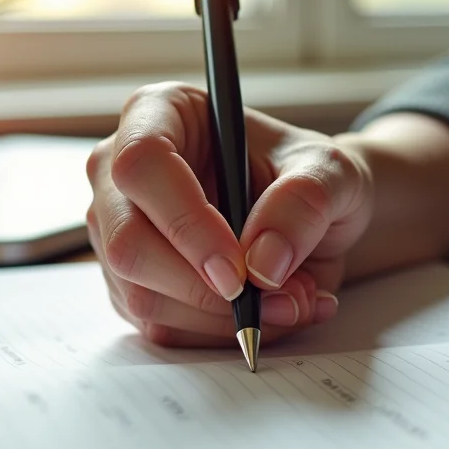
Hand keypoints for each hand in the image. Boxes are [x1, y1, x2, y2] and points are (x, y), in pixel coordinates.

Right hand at [85, 82, 372, 346]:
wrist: (312, 218)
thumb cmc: (308, 177)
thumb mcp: (330, 172)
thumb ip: (304, 203)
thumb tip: (261, 263)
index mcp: (158, 115)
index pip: (142, 164)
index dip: (184, 221)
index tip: (237, 268)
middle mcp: (120, 173)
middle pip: (126, 241)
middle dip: (202, 287)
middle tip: (275, 297)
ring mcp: (118, 232)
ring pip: (140, 294)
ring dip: (221, 317)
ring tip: (291, 299)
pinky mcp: (130, 284)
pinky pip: (160, 326)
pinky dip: (220, 333)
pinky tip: (268, 313)